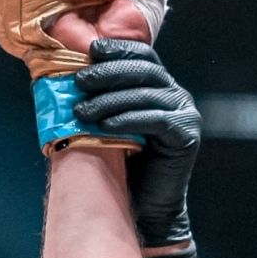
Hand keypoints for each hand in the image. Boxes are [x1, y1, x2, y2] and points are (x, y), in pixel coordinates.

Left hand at [73, 41, 199, 246]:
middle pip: (145, 70)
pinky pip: (157, 119)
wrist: (143, 207)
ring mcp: (186, 115)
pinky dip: (129, 120)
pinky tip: (106, 126)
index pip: (143, 56)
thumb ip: (103, 96)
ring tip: (82, 110)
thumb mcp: (109, 121)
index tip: (90, 51)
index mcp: (161, 87)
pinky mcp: (187, 136)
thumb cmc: (122, 164)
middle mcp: (178, 97)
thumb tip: (69, 72)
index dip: (119, 49)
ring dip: (111, 100)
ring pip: (147, 94)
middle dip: (109, 73)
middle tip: (79, 82)